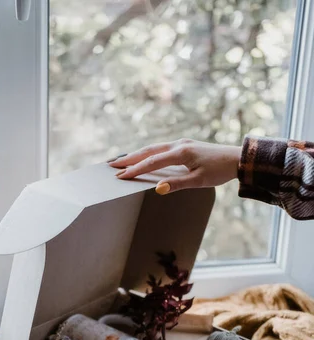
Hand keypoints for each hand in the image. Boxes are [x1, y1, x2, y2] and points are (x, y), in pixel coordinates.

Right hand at [108, 139, 241, 193]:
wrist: (236, 158)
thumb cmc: (219, 171)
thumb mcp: (199, 181)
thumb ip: (178, 184)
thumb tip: (158, 188)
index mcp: (180, 153)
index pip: (152, 162)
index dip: (135, 169)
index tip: (120, 176)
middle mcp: (178, 145)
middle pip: (148, 151)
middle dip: (129, 158)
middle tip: (111, 165)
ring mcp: (181, 143)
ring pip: (153, 148)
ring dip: (136, 154)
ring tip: (122, 160)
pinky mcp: (184, 146)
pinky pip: (160, 148)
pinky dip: (148, 153)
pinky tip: (142, 157)